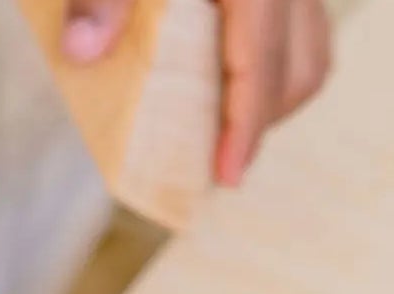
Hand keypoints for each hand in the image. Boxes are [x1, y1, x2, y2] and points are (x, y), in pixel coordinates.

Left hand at [62, 0, 331, 186]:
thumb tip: (82, 54)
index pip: (262, 64)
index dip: (246, 129)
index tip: (227, 176)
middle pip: (302, 65)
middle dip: (265, 119)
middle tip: (219, 153)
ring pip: (311, 44)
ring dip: (275, 90)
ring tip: (227, 116)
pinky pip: (302, 17)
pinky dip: (275, 52)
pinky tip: (233, 62)